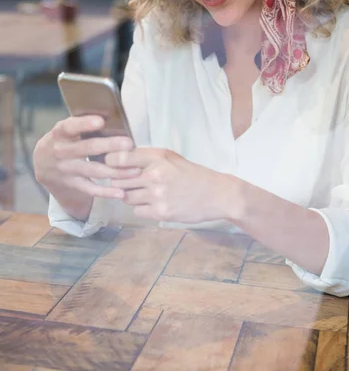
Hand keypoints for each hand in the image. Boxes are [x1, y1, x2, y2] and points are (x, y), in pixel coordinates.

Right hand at [33, 115, 137, 202]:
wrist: (43, 164)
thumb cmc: (64, 140)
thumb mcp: (66, 129)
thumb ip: (83, 123)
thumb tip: (112, 114)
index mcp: (60, 133)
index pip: (70, 127)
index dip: (84, 124)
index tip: (100, 121)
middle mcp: (61, 151)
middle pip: (87, 148)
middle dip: (109, 146)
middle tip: (129, 144)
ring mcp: (67, 170)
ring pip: (94, 171)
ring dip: (116, 171)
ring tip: (135, 170)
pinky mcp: (73, 184)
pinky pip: (91, 189)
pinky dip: (106, 192)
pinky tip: (121, 193)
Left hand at [105, 147, 241, 222]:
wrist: (216, 195)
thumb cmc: (192, 174)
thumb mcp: (171, 158)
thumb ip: (147, 157)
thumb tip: (118, 159)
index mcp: (157, 157)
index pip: (120, 158)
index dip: (110, 162)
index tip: (110, 166)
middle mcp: (155, 175)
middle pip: (119, 180)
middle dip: (120, 182)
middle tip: (129, 183)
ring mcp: (157, 195)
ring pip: (126, 197)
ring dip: (131, 196)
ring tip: (146, 194)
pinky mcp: (160, 213)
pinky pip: (136, 211)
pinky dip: (141, 209)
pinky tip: (153, 204)